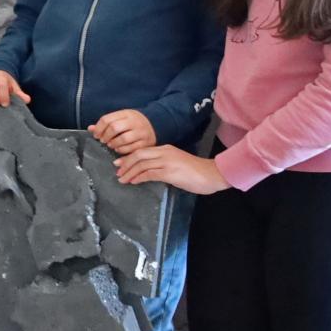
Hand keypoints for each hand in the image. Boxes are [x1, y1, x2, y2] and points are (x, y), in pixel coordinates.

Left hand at [92, 109, 156, 155]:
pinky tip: (119, 149)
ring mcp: (141, 132)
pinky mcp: (146, 142)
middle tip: (103, 140)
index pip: (107, 119)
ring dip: (113, 144)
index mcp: (126, 113)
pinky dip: (122, 150)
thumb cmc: (133, 123)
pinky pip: (131, 148)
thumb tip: (90, 128)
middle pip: (114, 128)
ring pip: (123, 139)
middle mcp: (135, 122)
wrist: (156, 124)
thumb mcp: (121, 118)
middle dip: (105, 136)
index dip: (98, 128)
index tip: (96, 134)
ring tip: (111, 145)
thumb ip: (106, 123)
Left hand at [115, 145, 230, 193]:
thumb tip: (149, 171)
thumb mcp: (177, 163)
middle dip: (125, 163)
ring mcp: (167, 162)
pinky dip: (139, 177)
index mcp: (166, 149)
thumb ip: (163, 164)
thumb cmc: (196, 171)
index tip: (118, 163)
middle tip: (117, 171)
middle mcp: (165, 153)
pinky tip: (133, 182)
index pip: (142, 150)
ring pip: (142, 164)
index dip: (128, 157)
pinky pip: (150, 173)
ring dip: (130, 172)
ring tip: (122, 179)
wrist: (213, 174)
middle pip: (138, 155)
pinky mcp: (170, 172)